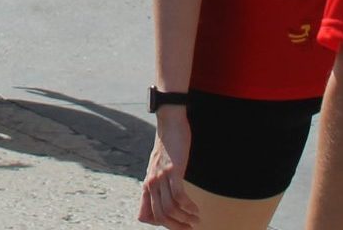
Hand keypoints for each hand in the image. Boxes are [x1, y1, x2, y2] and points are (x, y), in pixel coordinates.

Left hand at [138, 107, 198, 227]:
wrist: (169, 124)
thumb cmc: (167, 146)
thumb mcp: (157, 167)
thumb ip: (157, 182)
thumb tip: (162, 198)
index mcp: (147, 184)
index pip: (145, 214)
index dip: (160, 224)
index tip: (175, 225)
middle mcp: (151, 183)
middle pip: (160, 215)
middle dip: (176, 226)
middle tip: (189, 229)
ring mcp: (161, 177)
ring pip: (170, 208)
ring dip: (185, 218)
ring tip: (196, 220)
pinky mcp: (172, 170)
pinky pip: (179, 196)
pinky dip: (189, 206)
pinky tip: (196, 209)